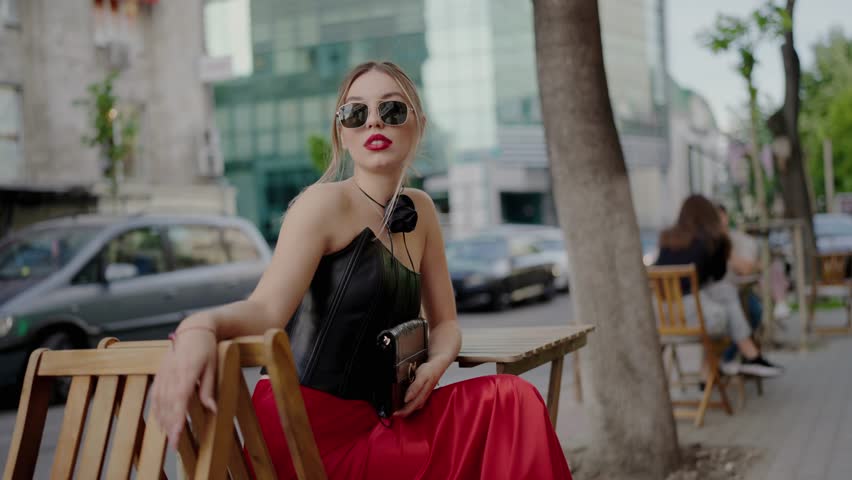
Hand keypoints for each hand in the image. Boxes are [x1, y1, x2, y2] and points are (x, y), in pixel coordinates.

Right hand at [150, 315, 217, 448]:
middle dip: (170, 426)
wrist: (193, 329)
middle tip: (174, 445)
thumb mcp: (213, 366)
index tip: (176, 436)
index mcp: (187, 372)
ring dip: (163, 420)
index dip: (177, 420)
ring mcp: (163, 373)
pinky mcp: (160, 373)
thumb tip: (212, 409)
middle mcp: (172, 374)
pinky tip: (159, 420)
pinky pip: (155, 395)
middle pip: (168, 405)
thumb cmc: (207, 347)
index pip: (180, 401)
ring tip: (168, 436)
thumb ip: (209, 388)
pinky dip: (156, 409)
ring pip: (159, 402)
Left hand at [394, 361, 443, 417]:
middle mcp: (423, 397)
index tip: (394, 413)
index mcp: (422, 395)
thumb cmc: (430, 370)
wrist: (438, 365)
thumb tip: (407, 399)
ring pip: (415, 406)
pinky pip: (417, 402)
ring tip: (399, 411)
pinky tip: (407, 403)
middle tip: (394, 414)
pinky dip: (411, 405)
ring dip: (407, 410)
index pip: (411, 407)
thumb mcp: (422, 377)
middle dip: (403, 413)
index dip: (402, 411)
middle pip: (412, 408)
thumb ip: (415, 388)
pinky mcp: (424, 393)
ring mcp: (424, 395)